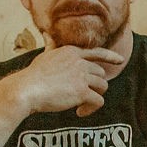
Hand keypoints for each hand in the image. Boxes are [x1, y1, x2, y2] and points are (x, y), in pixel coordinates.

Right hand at [6, 45, 126, 116]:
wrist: (26, 89)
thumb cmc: (32, 75)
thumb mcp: (44, 56)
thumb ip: (51, 46)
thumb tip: (47, 34)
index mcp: (71, 52)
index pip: (97, 52)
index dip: (110, 56)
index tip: (120, 60)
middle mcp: (79, 62)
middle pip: (101, 73)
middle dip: (95, 85)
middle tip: (82, 96)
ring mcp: (82, 76)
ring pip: (103, 87)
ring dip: (94, 97)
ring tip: (81, 105)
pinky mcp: (82, 92)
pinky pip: (98, 101)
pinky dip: (91, 109)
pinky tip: (79, 112)